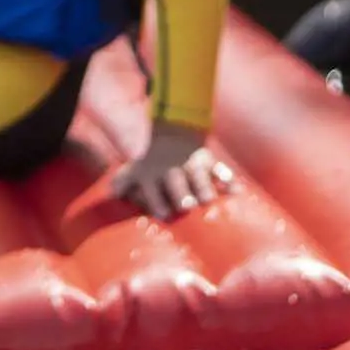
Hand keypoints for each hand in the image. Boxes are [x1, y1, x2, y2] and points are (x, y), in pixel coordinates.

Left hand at [111, 122, 234, 220]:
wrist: (174, 134)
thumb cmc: (152, 162)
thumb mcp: (134, 169)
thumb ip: (123, 183)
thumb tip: (114, 194)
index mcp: (152, 175)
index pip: (152, 189)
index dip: (157, 201)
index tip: (164, 215)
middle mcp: (172, 171)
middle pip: (176, 182)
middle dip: (181, 193)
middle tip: (186, 206)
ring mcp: (192, 166)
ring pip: (199, 177)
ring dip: (204, 187)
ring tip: (208, 201)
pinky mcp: (210, 162)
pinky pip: (220, 170)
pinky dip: (227, 180)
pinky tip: (236, 191)